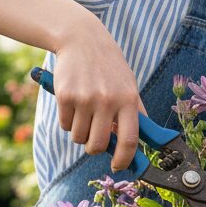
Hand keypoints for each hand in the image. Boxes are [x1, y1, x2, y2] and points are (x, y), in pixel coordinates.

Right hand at [51, 22, 145, 171]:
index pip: (129, 140)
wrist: (82, 40)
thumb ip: (135, 113)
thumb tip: (140, 143)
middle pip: (98, 145)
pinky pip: (65, 125)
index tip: (118, 167)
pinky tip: (73, 104)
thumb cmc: (109, 67)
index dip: (124, 159)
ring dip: (80, 133)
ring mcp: (85, 99)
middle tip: (94, 141)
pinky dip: (67, 121)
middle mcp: (107, 101)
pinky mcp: (65, 96)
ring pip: (79, 137)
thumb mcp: (129, 86)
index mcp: (128, 100)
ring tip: (85, 115)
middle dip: (94, 149)